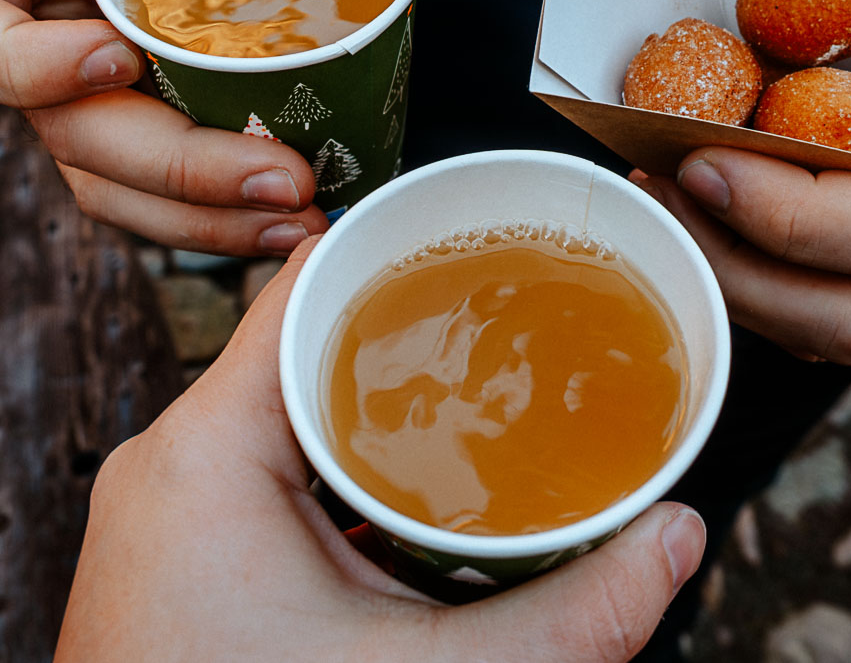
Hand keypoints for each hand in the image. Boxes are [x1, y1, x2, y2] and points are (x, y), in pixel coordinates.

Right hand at [0, 0, 329, 255]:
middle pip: (65, 136)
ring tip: (300, 221)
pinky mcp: (120, 132)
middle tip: (284, 178)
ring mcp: (65, 96)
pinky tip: (286, 226)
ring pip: (110, 188)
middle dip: (179, 170)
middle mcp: (21, 36)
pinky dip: (215, 220)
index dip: (23, 67)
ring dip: (206, 222)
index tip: (120, 54)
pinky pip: (149, 198)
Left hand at [56, 238, 706, 661]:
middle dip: (417, 345)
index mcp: (202, 453)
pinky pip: (276, 479)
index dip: (399, 251)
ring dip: (386, 416)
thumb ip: (568, 617)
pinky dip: (352, 479)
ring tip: (485, 407)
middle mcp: (171, 466)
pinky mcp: (184, 559)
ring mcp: (171, 515)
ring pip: (295, 421)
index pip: (305, 288)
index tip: (483, 234)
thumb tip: (678, 538)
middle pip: (308, 352)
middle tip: (513, 331)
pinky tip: (423, 502)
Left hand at [634, 0, 850, 364]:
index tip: (702, 163)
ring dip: (730, 281)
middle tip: (659, 190)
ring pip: (839, 332)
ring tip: (663, 204)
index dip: (798, 216)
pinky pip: (828, 313)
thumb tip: (716, 48)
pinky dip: (752, 280)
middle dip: (739, 266)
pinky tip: (701, 220)